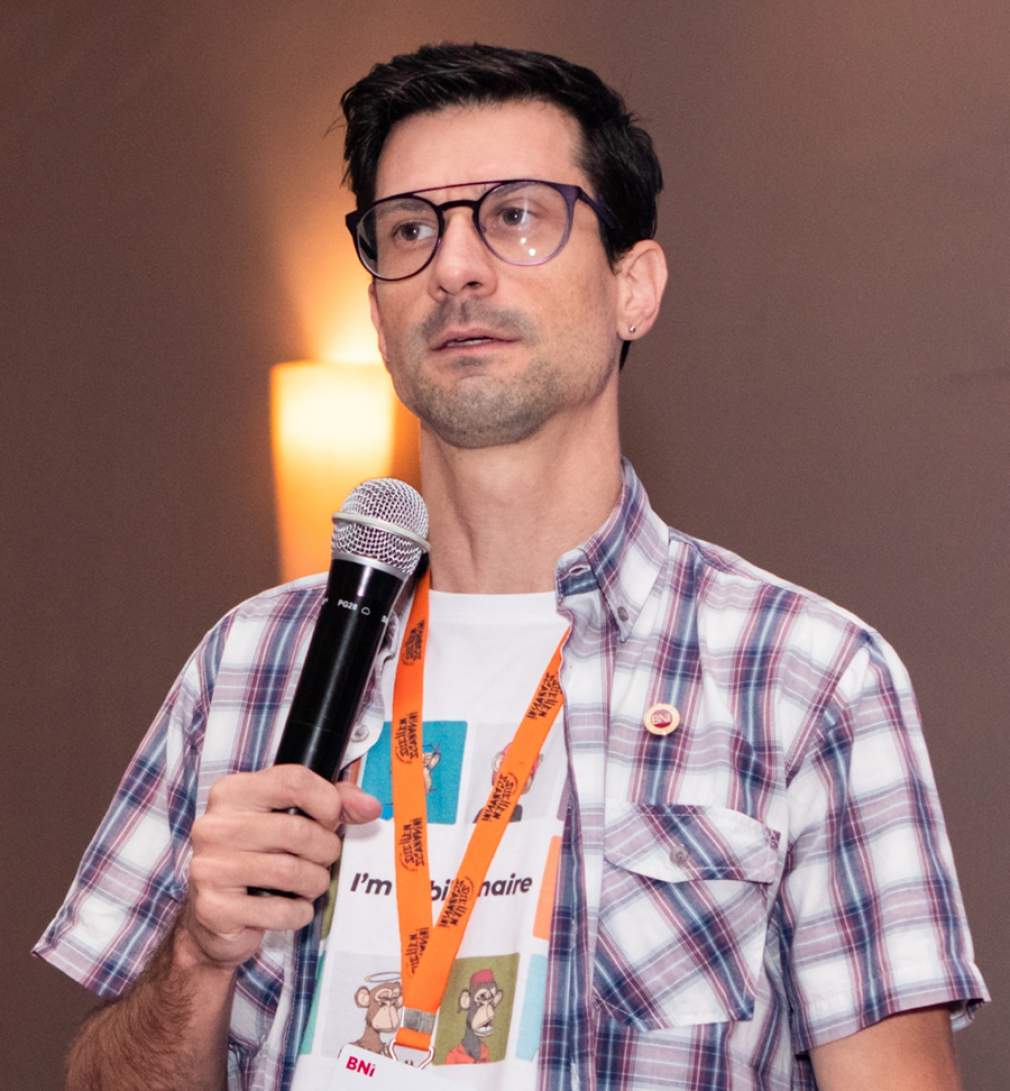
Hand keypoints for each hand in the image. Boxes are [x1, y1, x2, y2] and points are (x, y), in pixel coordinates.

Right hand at [180, 765, 380, 968]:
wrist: (214, 917)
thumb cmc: (258, 858)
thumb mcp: (291, 818)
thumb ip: (332, 804)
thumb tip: (369, 806)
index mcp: (232, 793)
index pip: (293, 781)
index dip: (327, 802)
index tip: (332, 818)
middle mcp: (215, 826)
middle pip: (298, 830)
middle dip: (325, 850)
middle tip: (323, 859)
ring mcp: (210, 867)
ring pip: (292, 872)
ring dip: (314, 882)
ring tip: (309, 883)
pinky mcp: (214, 907)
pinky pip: (280, 910)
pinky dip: (298, 912)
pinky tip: (290, 907)